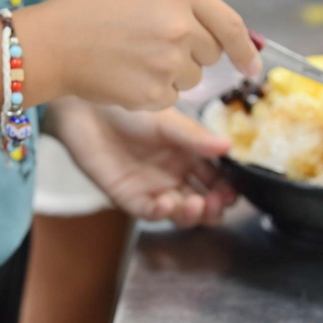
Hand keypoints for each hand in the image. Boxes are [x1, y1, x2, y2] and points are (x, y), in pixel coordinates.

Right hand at [20, 0, 260, 111]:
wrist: (50, 43)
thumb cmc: (86, 10)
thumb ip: (177, 0)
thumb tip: (213, 27)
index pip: (231, 25)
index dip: (246, 49)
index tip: (251, 66)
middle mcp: (181, 26)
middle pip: (210, 54)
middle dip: (190, 54)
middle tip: (151, 47)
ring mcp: (169, 62)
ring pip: (190, 78)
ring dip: (170, 74)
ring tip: (132, 59)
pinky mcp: (155, 93)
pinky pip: (170, 98)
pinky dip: (151, 92)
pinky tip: (124, 77)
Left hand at [44, 97, 237, 226]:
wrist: (87, 109)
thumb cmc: (127, 109)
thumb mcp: (166, 121)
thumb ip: (195, 138)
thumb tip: (229, 146)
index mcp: (187, 155)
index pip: (215, 180)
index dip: (227, 189)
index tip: (235, 190)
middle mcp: (173, 175)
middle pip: (202, 202)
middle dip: (214, 207)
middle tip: (219, 202)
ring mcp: (151, 188)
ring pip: (179, 212)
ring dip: (192, 214)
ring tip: (197, 204)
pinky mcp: (127, 196)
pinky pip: (149, 212)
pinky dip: (161, 212)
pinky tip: (167, 203)